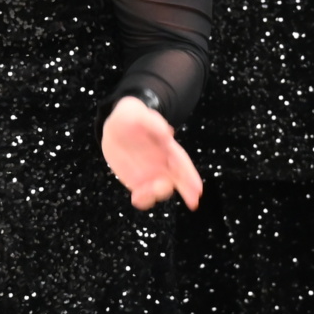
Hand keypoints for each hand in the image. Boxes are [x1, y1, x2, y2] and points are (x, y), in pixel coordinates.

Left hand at [102, 96, 201, 211]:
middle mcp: (162, 163)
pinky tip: (137, 199)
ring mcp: (150, 173)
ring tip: (149, 193)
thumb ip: (152, 122)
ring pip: (160, 188)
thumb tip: (167, 134)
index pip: (182, 162)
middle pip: (178, 178)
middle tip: (192, 201)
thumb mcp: (137, 112)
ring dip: (158, 194)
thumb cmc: (131, 118)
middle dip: (186, 190)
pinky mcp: (136, 181)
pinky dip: (142, 199)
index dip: (191, 175)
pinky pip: (142, 194)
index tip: (198, 188)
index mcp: (166, 146)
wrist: (115, 128)